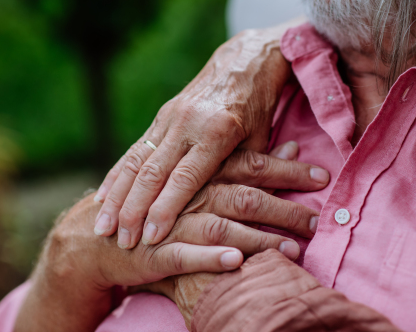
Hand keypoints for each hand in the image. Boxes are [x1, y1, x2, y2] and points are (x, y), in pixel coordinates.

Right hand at [15, 179, 318, 331]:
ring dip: (256, 238)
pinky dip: (209, 258)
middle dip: (281, 210)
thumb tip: (293, 151)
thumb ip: (245, 157)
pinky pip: (181, 252)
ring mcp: (167, 216)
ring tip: (291, 251)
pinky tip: (236, 265)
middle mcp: (184, 184)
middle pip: (241, 194)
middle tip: (316, 224)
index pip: (251, 164)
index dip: (288, 172)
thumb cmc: (159, 192)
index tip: (323, 178)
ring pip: (218, 223)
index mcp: (196, 157)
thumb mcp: (202, 165)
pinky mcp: (150, 245)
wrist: (92, 231)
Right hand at [94, 23, 302, 247]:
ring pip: (137, 161)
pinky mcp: (161, 116)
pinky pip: (134, 150)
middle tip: (120, 239)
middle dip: (134, 208)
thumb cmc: (259, 106)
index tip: (151, 234)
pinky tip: (102, 196)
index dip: (167, 206)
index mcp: (217, 130)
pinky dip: (117, 176)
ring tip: (100, 225)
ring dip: (117, 196)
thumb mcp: (261, 137)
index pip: (186, 175)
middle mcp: (187, 123)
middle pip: (154, 171)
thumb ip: (246, 170)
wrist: (244, 61)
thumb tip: (236, 208)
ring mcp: (170, 117)